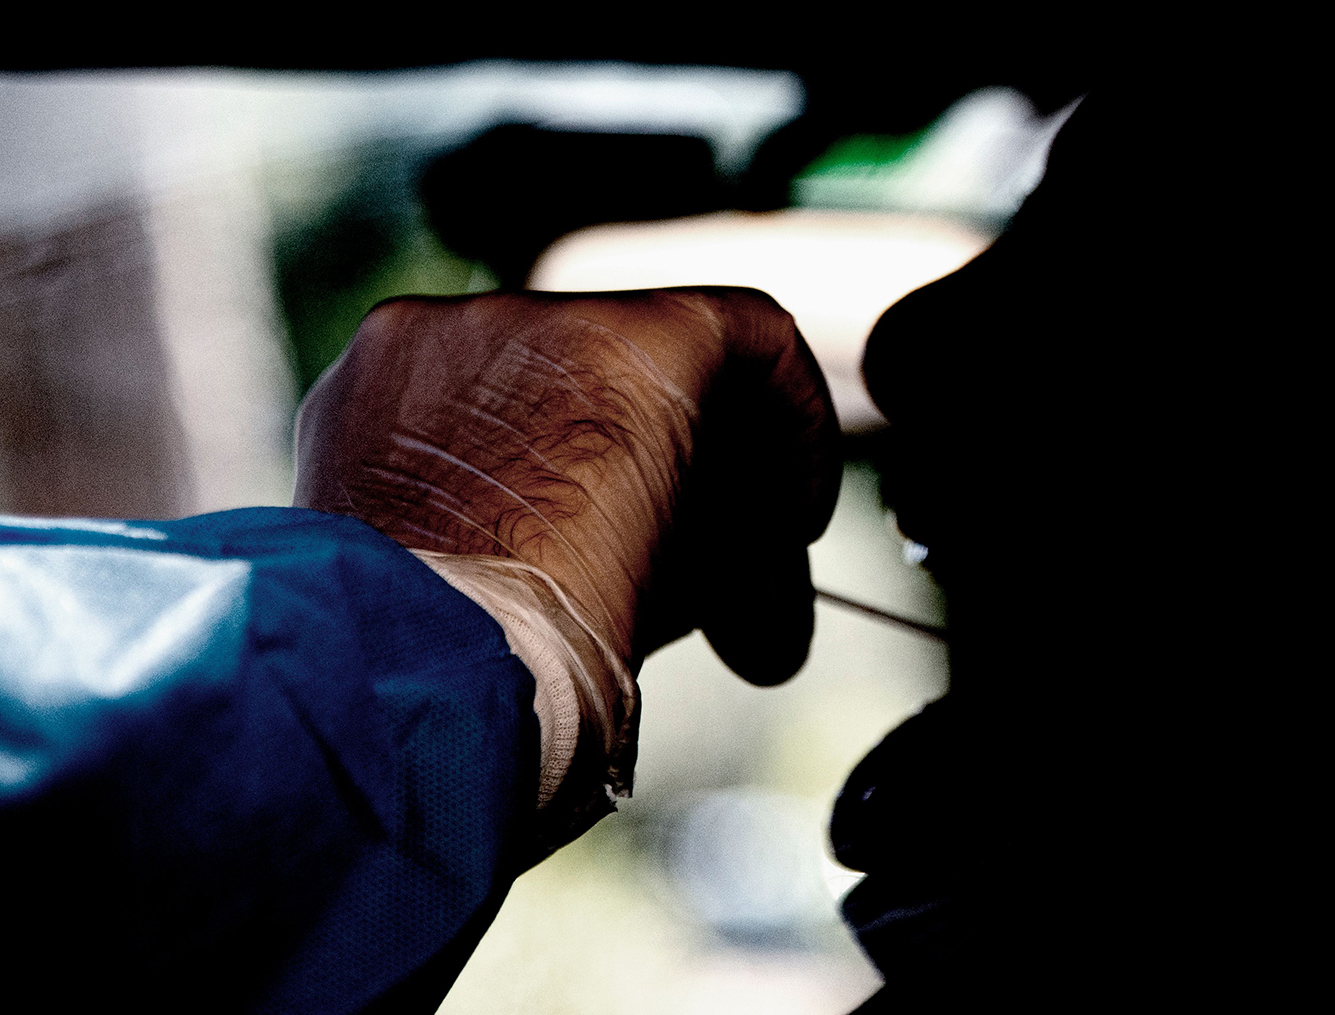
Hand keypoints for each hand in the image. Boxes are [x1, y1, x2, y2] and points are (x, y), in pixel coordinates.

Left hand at [293, 288, 840, 683]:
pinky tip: (499, 535)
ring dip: (593, 455)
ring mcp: (438, 336)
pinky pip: (457, 398)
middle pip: (652, 365)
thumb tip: (770, 632)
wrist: (402, 690)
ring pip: (549, 377)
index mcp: (644, 347)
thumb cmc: (560, 648)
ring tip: (595, 557)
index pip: (758, 342)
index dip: (796, 430)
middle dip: (693, 461)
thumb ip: (747, 570)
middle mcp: (538, 311)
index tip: (789, 516)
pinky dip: (497, 455)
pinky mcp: (358, 379)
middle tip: (709, 563)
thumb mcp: (694, 599)